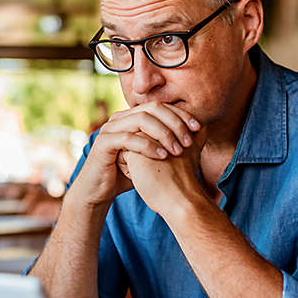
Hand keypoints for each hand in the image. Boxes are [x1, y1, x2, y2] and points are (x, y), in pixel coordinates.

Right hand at [71, 102, 201, 206]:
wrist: (99, 191)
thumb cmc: (126, 174)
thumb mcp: (151, 157)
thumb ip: (167, 144)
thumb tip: (198, 136)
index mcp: (131, 117)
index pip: (160, 106)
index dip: (180, 114)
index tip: (198, 128)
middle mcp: (120, 118)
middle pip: (152, 108)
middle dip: (174, 122)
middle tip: (189, 140)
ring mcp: (110, 129)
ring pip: (141, 120)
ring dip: (163, 133)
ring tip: (178, 149)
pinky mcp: (103, 143)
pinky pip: (128, 138)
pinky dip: (148, 146)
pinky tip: (162, 156)